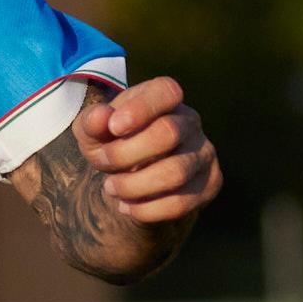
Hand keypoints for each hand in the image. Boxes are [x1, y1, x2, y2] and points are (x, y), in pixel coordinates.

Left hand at [78, 76, 219, 227]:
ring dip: (133, 185)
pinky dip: (146, 209)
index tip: (114, 127)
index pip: (167, 92)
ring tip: (110, 188)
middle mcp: (190, 121)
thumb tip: (100, 117)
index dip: (141, 108)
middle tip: (101, 162)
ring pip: (175, 173)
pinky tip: (126, 206)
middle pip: (168, 133)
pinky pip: (181, 202)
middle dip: (126, 153)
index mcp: (165, 98)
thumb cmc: (113, 144)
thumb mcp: (93, 132)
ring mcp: (204, 153)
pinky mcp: (210, 183)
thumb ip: (92, 122)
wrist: (133, 180)